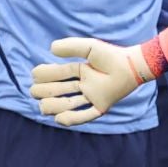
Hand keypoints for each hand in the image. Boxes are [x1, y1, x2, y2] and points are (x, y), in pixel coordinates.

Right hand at [29, 37, 158, 125]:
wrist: (131, 66)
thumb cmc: (111, 55)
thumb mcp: (89, 47)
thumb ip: (71, 47)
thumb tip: (50, 48)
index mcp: (78, 71)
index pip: (56, 75)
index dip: (44, 75)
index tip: (35, 74)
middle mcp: (83, 85)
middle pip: (57, 91)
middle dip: (44, 92)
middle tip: (36, 91)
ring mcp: (91, 97)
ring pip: (67, 105)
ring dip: (53, 106)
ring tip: (43, 106)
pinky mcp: (101, 106)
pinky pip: (85, 116)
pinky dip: (71, 119)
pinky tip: (59, 119)